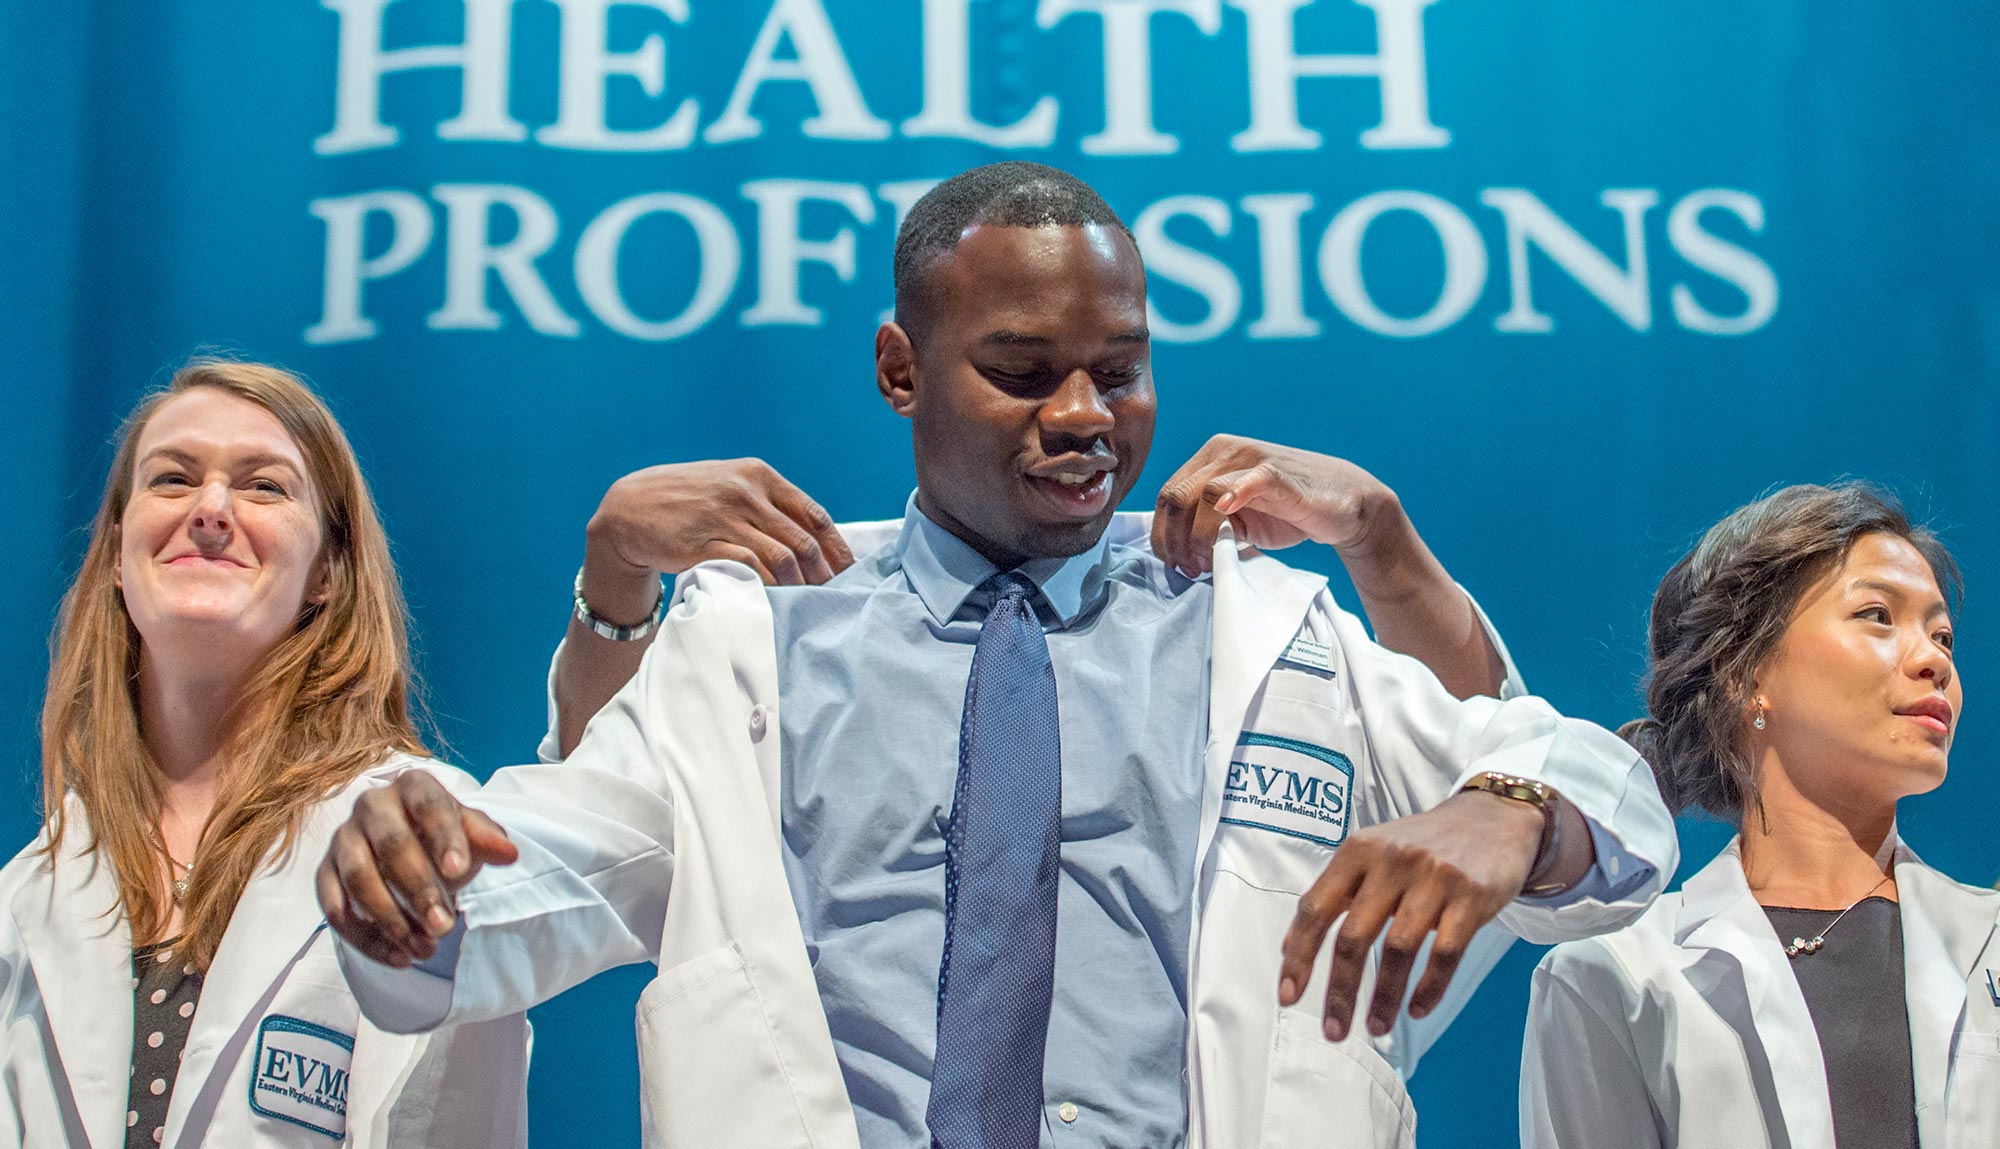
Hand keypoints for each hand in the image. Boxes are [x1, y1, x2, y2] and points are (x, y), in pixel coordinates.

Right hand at [316, 771, 519, 968]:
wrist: (407, 851)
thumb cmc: (442, 839)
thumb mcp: (470, 834)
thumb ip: (487, 839)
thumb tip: (509, 853)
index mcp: (412, 786)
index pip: (430, 806)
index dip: (444, 837)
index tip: (459, 870)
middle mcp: (371, 805)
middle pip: (392, 845)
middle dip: (419, 889)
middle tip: (444, 927)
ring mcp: (343, 838)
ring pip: (359, 878)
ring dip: (391, 919)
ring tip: (424, 949)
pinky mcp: (325, 873)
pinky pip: (335, 908)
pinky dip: (365, 938)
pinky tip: (397, 958)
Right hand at [583, 459, 853, 619]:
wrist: (630, 507)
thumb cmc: (688, 500)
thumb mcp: (730, 486)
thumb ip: (768, 504)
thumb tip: (813, 537)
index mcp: (759, 475)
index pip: (813, 514)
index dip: (837, 547)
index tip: (850, 572)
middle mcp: (746, 492)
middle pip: (803, 539)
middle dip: (824, 573)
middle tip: (834, 597)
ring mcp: (725, 516)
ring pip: (782, 556)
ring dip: (800, 584)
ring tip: (808, 602)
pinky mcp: (704, 542)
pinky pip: (750, 567)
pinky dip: (769, 585)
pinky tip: (777, 598)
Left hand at [1152, 434, 1394, 575]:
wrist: (1344, 504)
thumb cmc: (1288, 512)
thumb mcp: (1238, 519)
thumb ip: (1205, 524)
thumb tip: (1171, 553)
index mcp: (1209, 459)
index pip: (1166, 496)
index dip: (1162, 535)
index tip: (1175, 565)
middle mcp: (1224, 451)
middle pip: (1175, 497)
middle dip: (1173, 540)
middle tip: (1188, 570)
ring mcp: (1250, 458)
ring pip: (1200, 494)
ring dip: (1195, 536)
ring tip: (1204, 563)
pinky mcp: (1277, 473)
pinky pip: (1247, 480)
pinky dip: (1231, 497)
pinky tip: (1227, 520)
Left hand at [1276, 790, 1541, 1040]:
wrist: (1492, 818)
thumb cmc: (1422, 845)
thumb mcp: (1374, 852)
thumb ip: (1337, 892)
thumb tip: (1290, 949)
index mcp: (1358, 850)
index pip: (1315, 908)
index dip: (1298, 955)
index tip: (1288, 996)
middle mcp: (1392, 860)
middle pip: (1353, 937)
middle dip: (1340, 992)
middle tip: (1333, 1032)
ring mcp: (1434, 877)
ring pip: (1399, 950)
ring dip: (1385, 998)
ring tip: (1376, 1027)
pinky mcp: (1472, 895)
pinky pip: (1446, 954)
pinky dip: (1429, 989)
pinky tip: (1417, 1010)